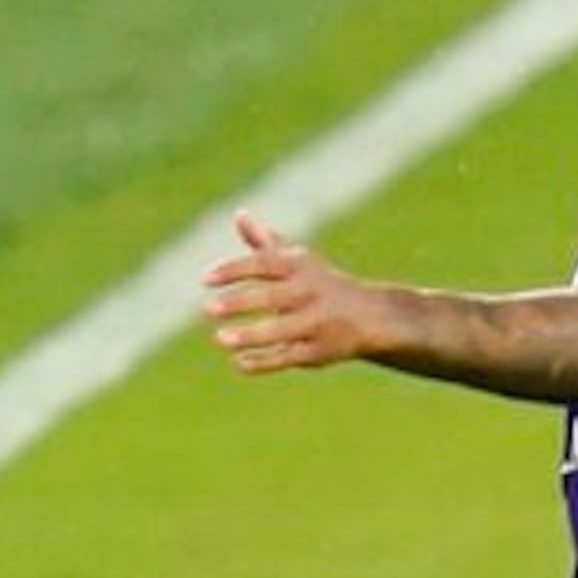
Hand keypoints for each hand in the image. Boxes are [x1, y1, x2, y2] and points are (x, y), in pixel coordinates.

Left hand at [204, 211, 383, 372]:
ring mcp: (317, 324)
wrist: (372, 316)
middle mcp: (311, 294)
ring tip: (219, 339)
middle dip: (240, 302)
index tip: (206, 279)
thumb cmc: (322, 285)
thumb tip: (240, 215)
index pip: (266, 263)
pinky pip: (290, 357)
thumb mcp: (299, 261)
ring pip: (282, 330)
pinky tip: (239, 363)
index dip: (235, 269)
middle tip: (207, 308)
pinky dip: (264, 362)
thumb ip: (266, 245)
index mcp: (301, 268)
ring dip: (251, 335)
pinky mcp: (321, 352)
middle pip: (273, 297)